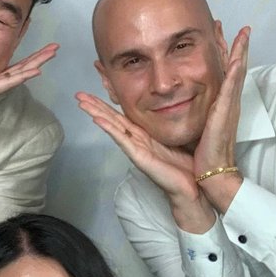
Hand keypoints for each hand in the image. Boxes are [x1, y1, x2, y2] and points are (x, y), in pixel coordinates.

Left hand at [0, 43, 58, 137]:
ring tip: (53, 53)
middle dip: (39, 57)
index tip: (34, 37)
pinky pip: (8, 82)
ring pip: (20, 73)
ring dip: (38, 62)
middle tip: (56, 46)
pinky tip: (37, 71)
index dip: (24, 51)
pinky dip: (23, 76)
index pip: (10, 63)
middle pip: (22, 67)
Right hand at [76, 93, 198, 200]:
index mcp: (145, 135)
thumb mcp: (181, 135)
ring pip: (113, 127)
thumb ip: (173, 121)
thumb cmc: (190, 163)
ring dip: (96, 114)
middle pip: (112, 119)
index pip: (122, 116)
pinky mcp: (139, 157)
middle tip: (79, 95)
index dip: (108, 104)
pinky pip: (122, 140)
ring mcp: (136, 149)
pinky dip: (110, 129)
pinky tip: (98, 120)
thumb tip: (177, 101)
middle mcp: (137, 141)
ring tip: (82, 103)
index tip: (95, 91)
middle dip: (95, 106)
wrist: (197, 185)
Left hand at [192, 27, 249, 211]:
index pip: (217, 73)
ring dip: (239, 51)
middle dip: (228, 44)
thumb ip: (186, 112)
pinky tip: (238, 56)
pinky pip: (232, 87)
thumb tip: (174, 103)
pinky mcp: (227, 113)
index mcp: (216, 104)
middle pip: (229, 66)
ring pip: (236, 72)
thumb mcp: (192, 126)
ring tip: (242, 32)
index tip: (213, 34)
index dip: (217, 53)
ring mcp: (229, 106)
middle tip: (222, 22)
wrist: (211, 173)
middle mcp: (226, 102)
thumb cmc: (200, 154)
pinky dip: (236, 71)